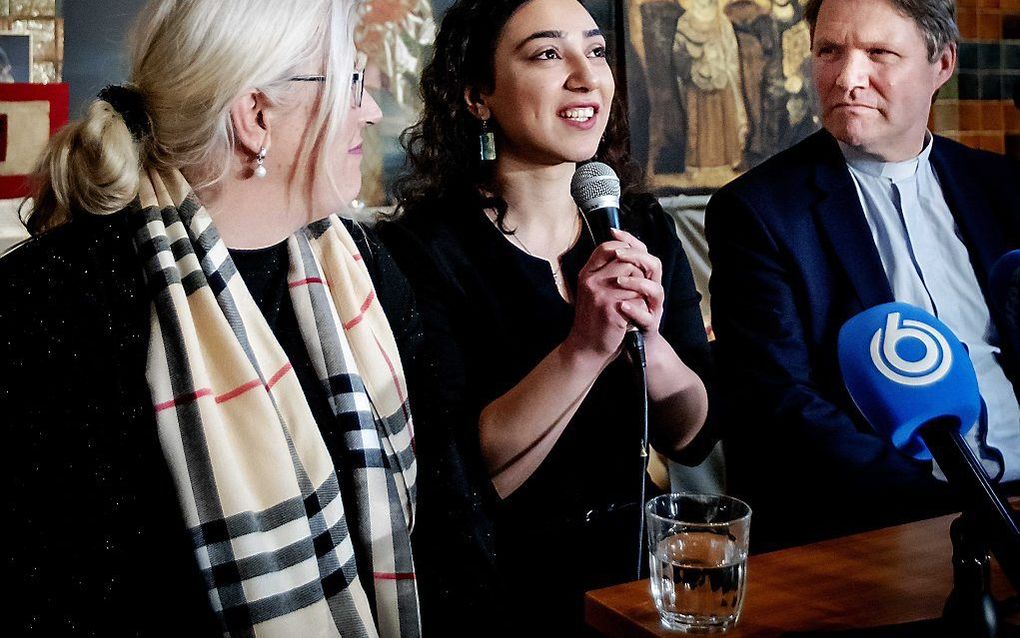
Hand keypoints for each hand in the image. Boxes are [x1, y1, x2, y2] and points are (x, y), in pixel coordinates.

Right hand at [565, 229, 660, 357]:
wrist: (586, 348)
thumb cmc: (593, 319)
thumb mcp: (592, 291)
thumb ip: (603, 272)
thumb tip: (626, 249)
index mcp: (586, 275)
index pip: (607, 247)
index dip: (624, 249)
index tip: (633, 260)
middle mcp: (591, 282)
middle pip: (627, 262)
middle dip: (638, 274)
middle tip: (636, 290)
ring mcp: (601, 295)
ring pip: (636, 280)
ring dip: (641, 292)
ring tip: (633, 304)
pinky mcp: (612, 309)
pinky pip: (639, 299)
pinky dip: (640, 308)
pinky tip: (632, 317)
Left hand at [609, 229, 663, 334]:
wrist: (625, 344)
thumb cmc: (619, 314)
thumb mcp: (614, 287)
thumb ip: (613, 268)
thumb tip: (605, 245)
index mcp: (643, 278)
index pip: (642, 251)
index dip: (630, 240)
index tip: (613, 231)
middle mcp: (651, 290)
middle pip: (654, 265)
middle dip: (636, 257)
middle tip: (618, 254)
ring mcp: (652, 308)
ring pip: (656, 289)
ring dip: (636, 282)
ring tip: (618, 281)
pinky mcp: (649, 326)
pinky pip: (646, 316)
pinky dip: (634, 310)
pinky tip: (621, 306)